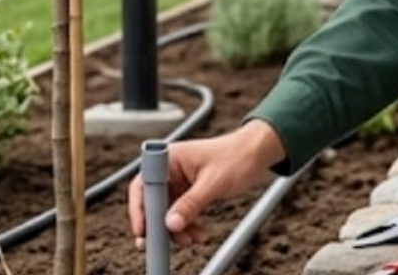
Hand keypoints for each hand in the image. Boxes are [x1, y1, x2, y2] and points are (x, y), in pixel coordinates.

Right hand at [127, 119, 284, 247]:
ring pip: (167, 211)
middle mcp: (171, 169)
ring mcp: (179, 181)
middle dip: (159, 224)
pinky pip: (180, 212)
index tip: (144, 230)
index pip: (143, 185)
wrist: (257, 153)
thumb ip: (191, 203)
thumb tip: (170, 224)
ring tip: (190, 240)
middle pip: (153, 202)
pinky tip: (198, 234)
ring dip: (176, 228)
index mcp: (170, 158)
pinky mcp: (189, 191)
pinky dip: (187, 225)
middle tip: (162, 243)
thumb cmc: (238, 156)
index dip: (140, 209)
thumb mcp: (213, 182)